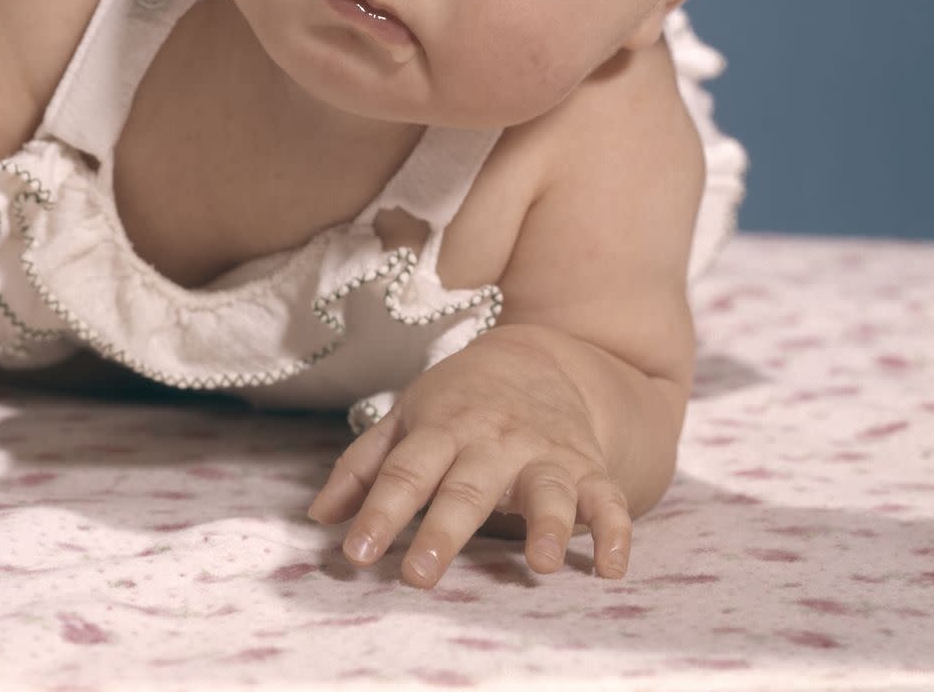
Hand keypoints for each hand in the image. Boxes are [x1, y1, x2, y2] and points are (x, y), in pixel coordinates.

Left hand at [307, 328, 631, 588]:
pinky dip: (615, 531)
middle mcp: (494, 441)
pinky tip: (611, 566)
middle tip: (420, 574)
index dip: (379, 512)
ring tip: (542, 564)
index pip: (405, 472)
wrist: (541, 358)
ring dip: (548, 524)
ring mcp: (545, 454)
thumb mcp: (408, 418)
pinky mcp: (587, 468)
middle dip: (444, 529)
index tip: (354, 554)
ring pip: (548, 489)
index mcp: (443, 428)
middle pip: (468, 486)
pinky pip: (607, 499)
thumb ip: (365, 466)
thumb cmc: (460, 401)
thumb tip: (319, 517)